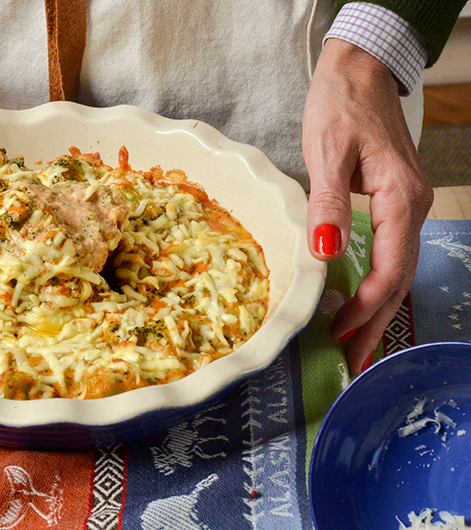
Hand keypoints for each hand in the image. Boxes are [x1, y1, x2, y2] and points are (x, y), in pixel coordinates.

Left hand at [303, 39, 433, 375]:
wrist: (360, 73)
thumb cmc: (341, 106)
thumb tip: (327, 254)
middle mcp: (413, 208)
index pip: (389, 269)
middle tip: (356, 360)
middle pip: (399, 279)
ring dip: (379, 308)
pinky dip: (378, 282)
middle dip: (377, 322)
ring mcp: (408, 206)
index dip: (365, 307)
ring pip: (398, 268)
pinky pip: (392, 252)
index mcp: (401, 200)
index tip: (339, 333)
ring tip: (358, 342)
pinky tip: (362, 298)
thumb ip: (328, 205)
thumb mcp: (328, 153)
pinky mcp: (395, 202)